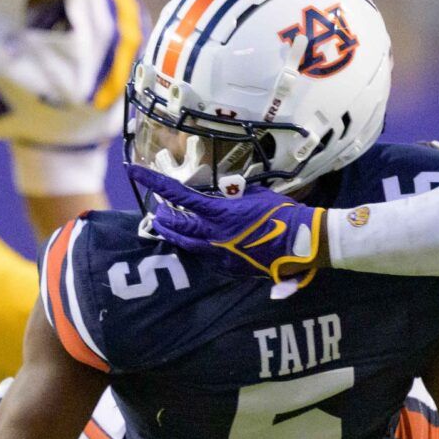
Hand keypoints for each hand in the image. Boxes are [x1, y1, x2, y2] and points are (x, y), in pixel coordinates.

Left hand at [131, 166, 324, 287]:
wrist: (303, 243)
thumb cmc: (284, 215)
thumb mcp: (257, 196)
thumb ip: (234, 197)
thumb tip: (225, 195)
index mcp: (219, 213)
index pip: (176, 195)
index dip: (152, 182)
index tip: (134, 171)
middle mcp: (214, 236)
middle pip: (175, 225)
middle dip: (162, 215)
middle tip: (156, 208)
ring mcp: (220, 255)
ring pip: (186, 244)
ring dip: (173, 233)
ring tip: (165, 226)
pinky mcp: (230, 268)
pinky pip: (204, 258)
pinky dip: (196, 248)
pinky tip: (196, 243)